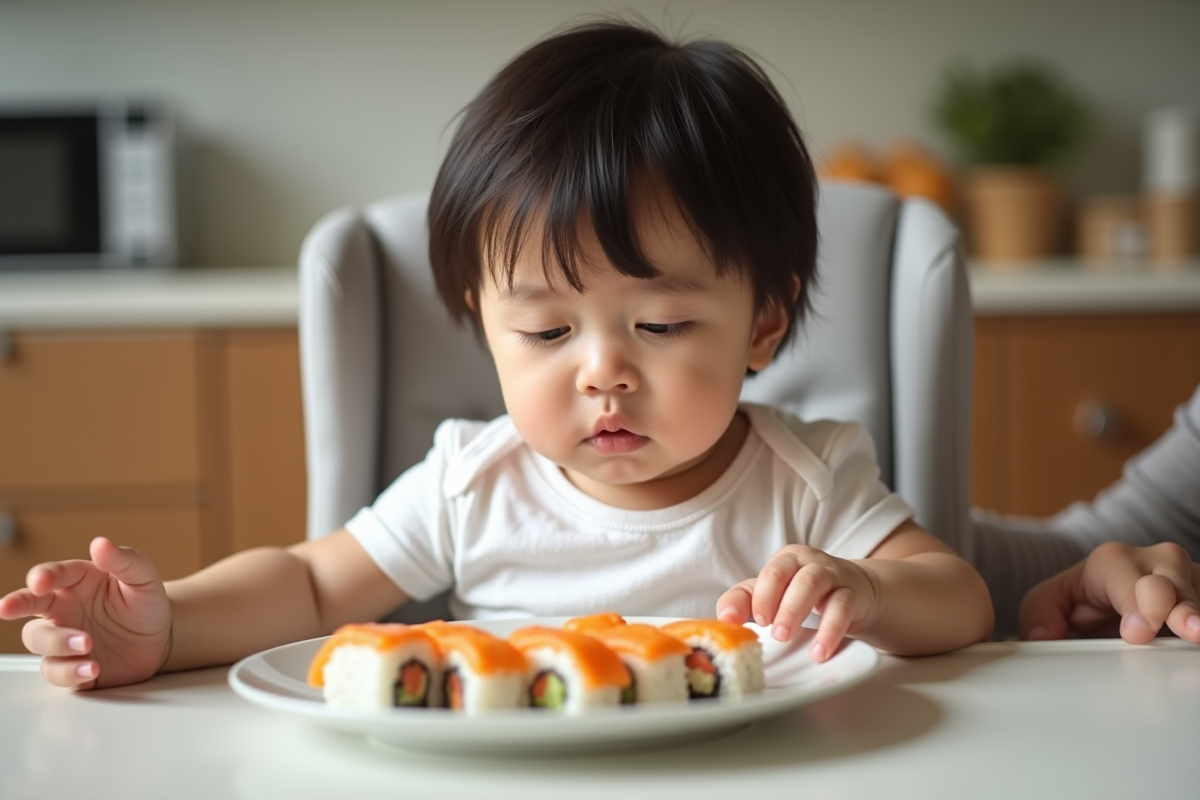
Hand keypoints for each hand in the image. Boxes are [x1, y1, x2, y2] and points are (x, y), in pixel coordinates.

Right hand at [0, 537, 171, 688]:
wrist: (161, 639)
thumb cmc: (146, 603)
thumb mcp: (143, 578)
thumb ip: (123, 561)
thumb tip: (100, 543)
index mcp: (76, 582)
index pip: (52, 574)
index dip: (43, 576)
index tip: (40, 581)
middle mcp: (63, 609)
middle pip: (30, 605)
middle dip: (17, 604)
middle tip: (9, 607)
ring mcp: (63, 638)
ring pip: (39, 640)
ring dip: (57, 643)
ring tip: (87, 643)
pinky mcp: (70, 665)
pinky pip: (57, 671)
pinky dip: (70, 671)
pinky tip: (92, 667)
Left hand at [716, 544, 879, 661]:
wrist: (859, 591)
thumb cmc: (807, 593)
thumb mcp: (776, 594)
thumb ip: (746, 602)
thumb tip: (723, 620)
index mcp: (785, 560)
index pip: (767, 573)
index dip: (757, 596)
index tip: (750, 620)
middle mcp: (807, 562)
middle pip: (785, 572)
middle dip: (772, 600)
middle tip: (767, 629)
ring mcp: (832, 575)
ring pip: (812, 583)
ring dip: (794, 610)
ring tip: (784, 638)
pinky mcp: (853, 594)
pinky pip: (842, 608)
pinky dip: (830, 630)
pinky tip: (819, 652)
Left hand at [1019, 541, 1199, 644]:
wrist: (1108, 600)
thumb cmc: (1081, 599)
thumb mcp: (1047, 602)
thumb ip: (1038, 616)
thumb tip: (1043, 637)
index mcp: (1113, 560)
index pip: (1129, 580)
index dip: (1135, 605)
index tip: (1137, 633)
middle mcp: (1155, 561)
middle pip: (1172, 580)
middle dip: (1179, 606)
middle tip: (1188, 631)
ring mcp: (1186, 577)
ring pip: (1197, 594)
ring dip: (1198, 617)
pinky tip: (1198, 641)